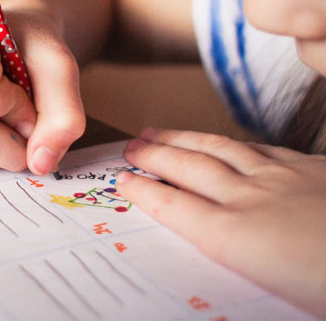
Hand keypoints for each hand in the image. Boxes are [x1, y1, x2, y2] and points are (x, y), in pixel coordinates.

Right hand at [0, 9, 84, 173]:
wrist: (9, 42)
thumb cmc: (29, 47)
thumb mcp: (59, 67)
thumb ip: (63, 113)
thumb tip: (40, 163)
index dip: (19, 107)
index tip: (25, 88)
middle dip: (13, 138)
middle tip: (26, 115)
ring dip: (1, 148)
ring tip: (4, 112)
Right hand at [116, 129, 325, 317]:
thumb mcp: (281, 297)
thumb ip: (243, 267)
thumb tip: (220, 249)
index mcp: (239, 238)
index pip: (177, 208)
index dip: (146, 191)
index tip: (122, 180)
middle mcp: (253, 200)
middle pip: (191, 169)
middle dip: (155, 155)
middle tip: (131, 145)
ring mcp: (284, 178)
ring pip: (221, 149)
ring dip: (185, 139)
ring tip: (161, 132)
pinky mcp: (312, 169)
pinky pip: (261, 148)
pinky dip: (234, 143)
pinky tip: (228, 142)